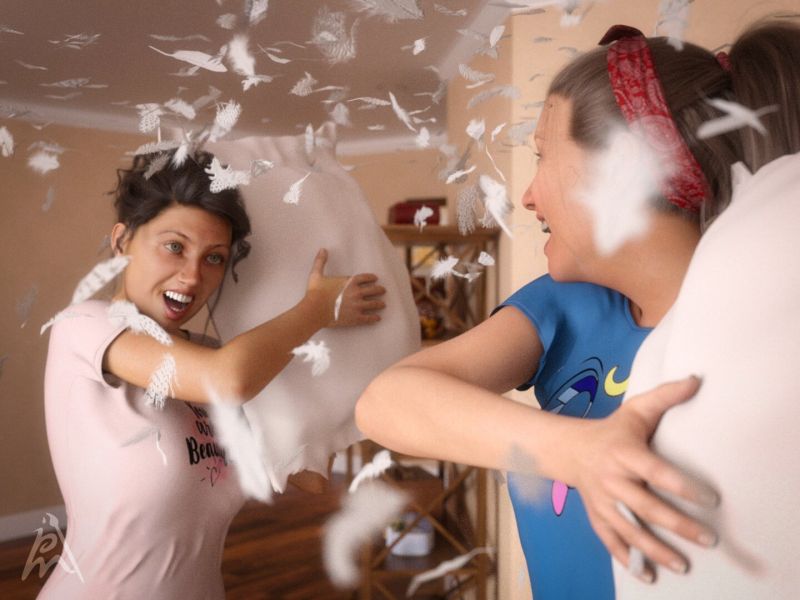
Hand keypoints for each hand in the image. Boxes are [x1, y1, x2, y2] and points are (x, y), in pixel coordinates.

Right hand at [305, 249, 385, 327]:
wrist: (313, 310)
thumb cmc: (314, 293)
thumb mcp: (316, 274)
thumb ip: (320, 261)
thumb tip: (322, 249)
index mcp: (349, 282)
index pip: (365, 278)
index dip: (372, 278)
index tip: (375, 278)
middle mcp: (356, 293)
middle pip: (373, 290)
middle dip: (379, 290)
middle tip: (383, 290)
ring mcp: (357, 306)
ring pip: (374, 304)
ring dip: (379, 304)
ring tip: (383, 304)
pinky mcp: (355, 318)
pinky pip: (369, 318)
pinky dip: (374, 318)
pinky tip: (377, 318)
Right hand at [572, 376, 718, 581]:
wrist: (568, 449)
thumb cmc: (611, 430)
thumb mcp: (635, 410)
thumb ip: (665, 396)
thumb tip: (696, 380)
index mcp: (624, 453)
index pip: (656, 471)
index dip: (682, 486)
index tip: (710, 499)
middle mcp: (612, 479)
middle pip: (645, 505)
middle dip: (677, 524)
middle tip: (708, 538)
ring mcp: (601, 500)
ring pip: (629, 529)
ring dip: (655, 549)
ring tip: (683, 565)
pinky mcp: (595, 515)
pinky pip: (610, 540)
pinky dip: (626, 559)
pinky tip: (647, 574)